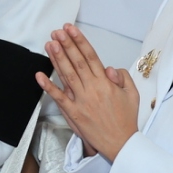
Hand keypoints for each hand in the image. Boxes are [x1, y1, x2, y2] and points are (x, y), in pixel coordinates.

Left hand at [37, 23, 137, 160]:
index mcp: (106, 83)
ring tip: (50, 44)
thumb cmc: (126, 119)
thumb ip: (122, 77)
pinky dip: (48, 86)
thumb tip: (109, 68)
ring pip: (66, 75)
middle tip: (57, 31)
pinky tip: (39, 75)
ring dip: (57, 58)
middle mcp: (92, 89)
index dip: (79, 41)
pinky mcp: (73, 113)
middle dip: (66, 44)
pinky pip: (58, 97)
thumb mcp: (132, 94)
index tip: (71, 29)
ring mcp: (81, 100)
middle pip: (76, 62)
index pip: (90, 56)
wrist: (121, 143)